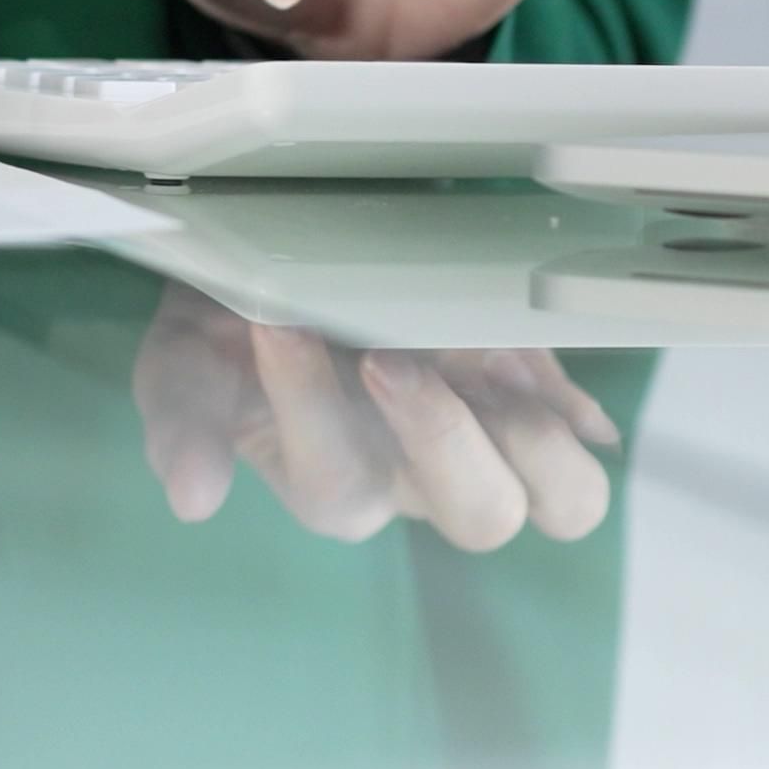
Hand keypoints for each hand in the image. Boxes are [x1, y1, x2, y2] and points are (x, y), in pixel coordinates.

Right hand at [131, 284, 617, 549]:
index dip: (310, 408)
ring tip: (488, 360)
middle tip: (385, 354)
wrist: (292, 250)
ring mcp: (492, 441)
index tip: (274, 321)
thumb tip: (192, 501)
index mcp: (333, 480)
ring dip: (538, 438)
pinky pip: (586, 432)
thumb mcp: (183, 361)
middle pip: (479, 518)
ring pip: (565, 500)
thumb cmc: (235, 319)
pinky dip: (568, 401)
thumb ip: (181, 421)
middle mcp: (423, 478)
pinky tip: (516, 348)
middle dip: (442, 437)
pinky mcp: (537, 394)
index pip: (337, 484)